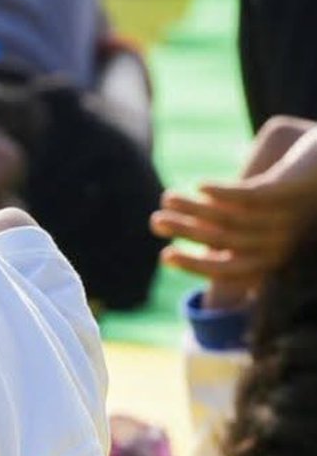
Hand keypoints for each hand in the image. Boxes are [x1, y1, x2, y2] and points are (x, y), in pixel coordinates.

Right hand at [151, 118, 316, 302]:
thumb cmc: (299, 187)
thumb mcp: (268, 213)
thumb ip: (237, 222)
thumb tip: (203, 235)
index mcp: (273, 253)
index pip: (229, 270)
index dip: (194, 266)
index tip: (165, 255)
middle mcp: (280, 241)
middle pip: (225, 243)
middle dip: (186, 234)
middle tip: (156, 221)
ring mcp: (287, 216)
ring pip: (232, 219)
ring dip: (195, 209)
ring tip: (168, 197)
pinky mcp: (290, 189)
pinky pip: (251, 196)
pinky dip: (223, 193)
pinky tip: (200, 185)